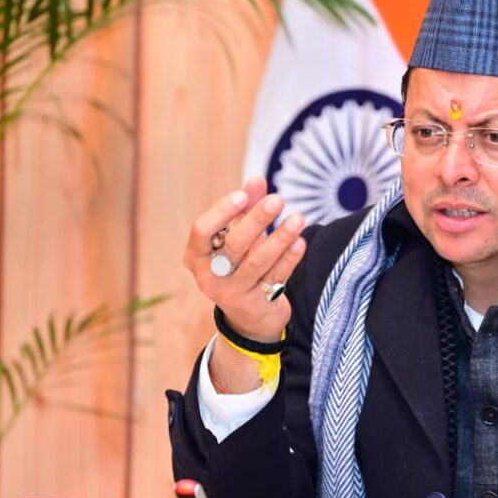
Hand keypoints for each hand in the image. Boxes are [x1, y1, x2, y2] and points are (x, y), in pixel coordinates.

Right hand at [184, 176, 306, 390]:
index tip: (244, 196)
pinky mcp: (256, 305)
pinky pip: (275, 277)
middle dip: (257, 220)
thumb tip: (257, 179)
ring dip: (280, 238)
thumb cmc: (240, 266)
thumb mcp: (239, 237)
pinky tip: (301, 242)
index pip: (202, 231)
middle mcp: (209, 277)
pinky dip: (289, 259)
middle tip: (278, 200)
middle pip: (234, 244)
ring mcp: (232, 294)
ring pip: (257, 262)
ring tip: (298, 218)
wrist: (250, 318)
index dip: (222, 212)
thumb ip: (246, 208)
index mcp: (196, 257)